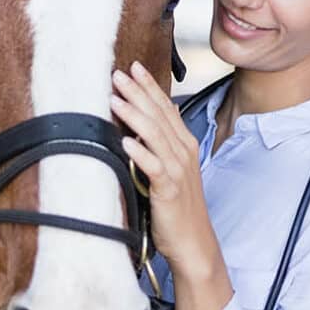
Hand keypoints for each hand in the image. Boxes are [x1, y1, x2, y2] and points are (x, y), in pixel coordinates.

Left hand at [111, 62, 222, 281]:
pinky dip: (140, 153)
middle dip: (138, 93)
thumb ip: (166, 140)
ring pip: (154, 135)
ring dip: (134, 115)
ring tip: (116, 99)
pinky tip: (126, 142)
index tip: (133, 67)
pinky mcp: (169, 190)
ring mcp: (177, 170)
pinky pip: (154, 167)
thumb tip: (160, 112)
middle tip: (118, 74)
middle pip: (158, 116)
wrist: (193, 241)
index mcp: (184, 144)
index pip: (165, 108)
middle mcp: (183, 152)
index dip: (149, 86)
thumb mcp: (174, 168)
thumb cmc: (178, 207)